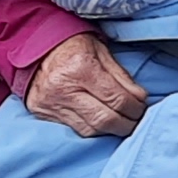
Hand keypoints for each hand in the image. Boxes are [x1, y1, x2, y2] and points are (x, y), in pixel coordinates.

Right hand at [25, 30, 152, 137]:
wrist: (35, 47)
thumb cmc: (73, 46)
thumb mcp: (101, 51)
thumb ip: (122, 76)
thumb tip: (140, 99)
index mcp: (81, 68)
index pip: (117, 99)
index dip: (135, 108)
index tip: (142, 108)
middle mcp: (64, 89)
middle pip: (104, 120)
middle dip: (126, 125)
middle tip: (135, 121)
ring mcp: (51, 104)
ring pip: (90, 130)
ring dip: (110, 130)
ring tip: (120, 123)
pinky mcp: (43, 113)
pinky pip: (74, 129)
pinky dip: (92, 129)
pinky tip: (100, 123)